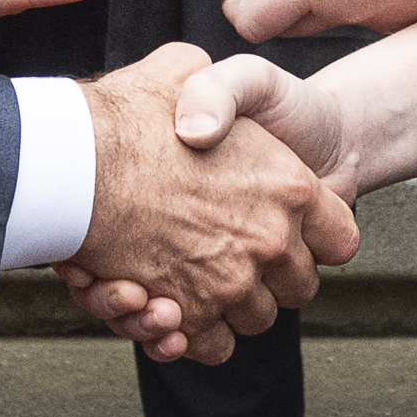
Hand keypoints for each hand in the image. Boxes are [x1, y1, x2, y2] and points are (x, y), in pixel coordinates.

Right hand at [54, 44, 359, 364]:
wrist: (76, 159)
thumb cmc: (129, 116)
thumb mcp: (187, 71)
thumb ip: (216, 88)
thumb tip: (212, 96)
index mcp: (288, 184)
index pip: (340, 237)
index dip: (320, 238)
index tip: (298, 237)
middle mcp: (269, 239)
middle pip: (300, 286)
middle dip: (275, 277)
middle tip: (241, 255)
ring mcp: (230, 281)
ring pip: (256, 318)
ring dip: (232, 305)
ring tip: (201, 277)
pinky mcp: (188, 312)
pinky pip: (212, 345)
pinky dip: (196, 335)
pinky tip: (177, 308)